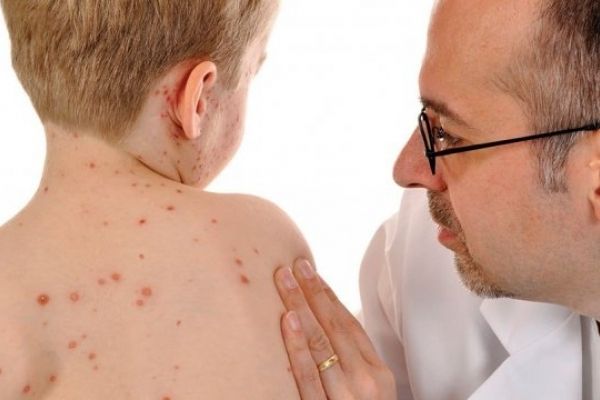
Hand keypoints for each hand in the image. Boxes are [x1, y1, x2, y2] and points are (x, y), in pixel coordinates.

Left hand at [274, 259, 395, 399]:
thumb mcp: (373, 393)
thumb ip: (355, 366)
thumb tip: (329, 332)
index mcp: (379, 373)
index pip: (350, 326)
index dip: (329, 297)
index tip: (312, 273)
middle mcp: (364, 380)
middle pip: (334, 327)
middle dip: (313, 292)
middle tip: (296, 265)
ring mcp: (345, 396)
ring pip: (320, 343)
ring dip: (301, 305)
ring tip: (285, 279)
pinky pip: (307, 375)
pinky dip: (298, 345)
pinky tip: (288, 319)